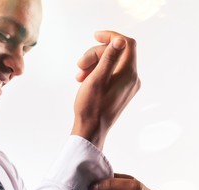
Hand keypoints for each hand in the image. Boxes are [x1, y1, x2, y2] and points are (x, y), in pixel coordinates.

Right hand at [71, 31, 140, 149]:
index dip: (111, 36)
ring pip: (111, 64)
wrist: (91, 131)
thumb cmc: (91, 107)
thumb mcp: (97, 79)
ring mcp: (127, 86)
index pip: (126, 44)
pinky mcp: (120, 92)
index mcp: (129, 74)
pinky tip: (84, 80)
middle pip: (116, 54)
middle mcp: (132, 79)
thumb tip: (120, 40)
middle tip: (79, 65)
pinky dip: (97, 73)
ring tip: (79, 76)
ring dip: (94, 65)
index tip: (95, 36)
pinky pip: (111, 75)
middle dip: (95, 55)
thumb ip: (109, 59)